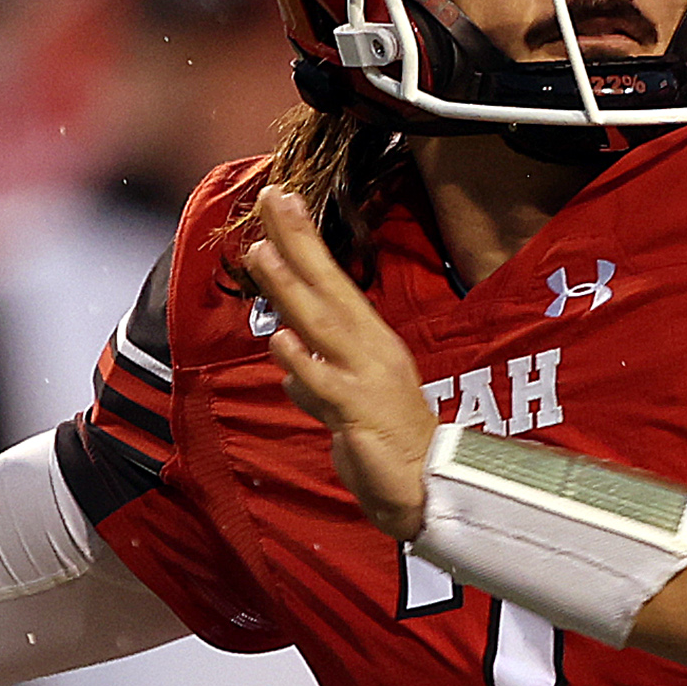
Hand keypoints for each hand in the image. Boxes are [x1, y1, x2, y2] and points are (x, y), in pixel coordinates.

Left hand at [244, 185, 434, 540]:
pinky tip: (281, 342)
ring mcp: (365, 380)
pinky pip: (326, 386)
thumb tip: (288, 360)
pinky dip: (302, 364)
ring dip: (290, 289)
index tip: (282, 200)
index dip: (306, 242)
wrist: (425, 486)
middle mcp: (370, 350)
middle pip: (329, 289)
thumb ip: (316, 376)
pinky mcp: (360, 415)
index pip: (333, 282)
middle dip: (298, 243)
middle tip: (271, 199)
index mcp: (370, 341)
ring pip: (322, 327)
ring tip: (261, 254)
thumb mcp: (348, 398)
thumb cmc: (390, 441)